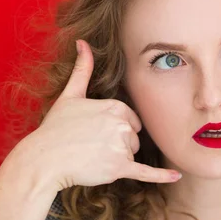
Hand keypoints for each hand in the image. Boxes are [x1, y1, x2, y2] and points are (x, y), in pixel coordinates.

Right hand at [11, 39, 180, 193]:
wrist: (43, 160)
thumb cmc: (55, 128)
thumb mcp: (70, 95)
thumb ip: (83, 69)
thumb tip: (82, 42)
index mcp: (115, 106)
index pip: (131, 121)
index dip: (115, 128)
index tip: (95, 132)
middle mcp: (122, 125)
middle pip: (134, 138)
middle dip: (118, 145)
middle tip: (90, 146)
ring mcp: (121, 147)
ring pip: (132, 155)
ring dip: (117, 160)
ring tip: (92, 157)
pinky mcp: (119, 168)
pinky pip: (146, 172)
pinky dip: (161, 175)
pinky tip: (176, 177)